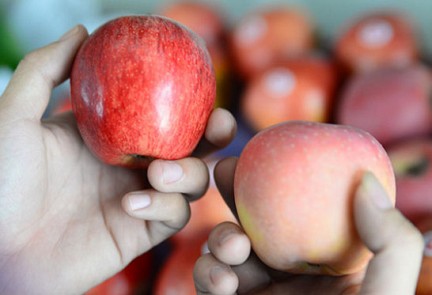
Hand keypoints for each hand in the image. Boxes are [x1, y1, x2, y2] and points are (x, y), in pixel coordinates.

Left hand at [0, 25, 235, 294]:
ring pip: (192, 182)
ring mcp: (140, 198)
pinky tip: (132, 203)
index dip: (191, 102)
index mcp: (112, 137)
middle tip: (218, 125)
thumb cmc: (0, 185)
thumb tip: (83, 31)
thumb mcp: (14, 117)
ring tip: (158, 171)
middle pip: (192, 148)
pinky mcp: (142, 232)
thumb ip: (44, 69)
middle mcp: (132, 166)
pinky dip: (164, 206)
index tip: (202, 86)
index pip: (163, 116)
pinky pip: (174, 217)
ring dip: (187, 173)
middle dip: (214, 136)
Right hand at [193, 158, 423, 294]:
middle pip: (263, 220)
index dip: (283, 174)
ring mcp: (264, 292)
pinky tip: (219, 278)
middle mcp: (298, 272)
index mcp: (334, 261)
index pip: (306, 207)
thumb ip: (393, 242)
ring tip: (230, 246)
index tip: (263, 149)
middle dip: (237, 195)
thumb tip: (366, 180)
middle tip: (222, 170)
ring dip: (220, 240)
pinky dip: (209, 275)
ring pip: (231, 250)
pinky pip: (215, 284)